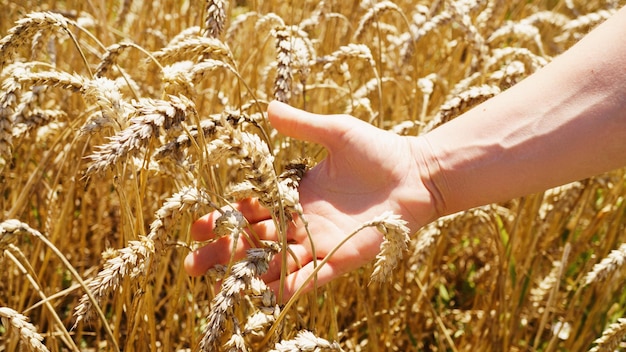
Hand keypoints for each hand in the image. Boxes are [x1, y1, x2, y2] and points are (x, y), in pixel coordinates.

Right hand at [184, 101, 435, 300]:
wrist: (416, 173)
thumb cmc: (378, 151)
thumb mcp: (335, 133)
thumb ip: (302, 124)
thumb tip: (267, 107)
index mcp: (295, 195)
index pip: (250, 210)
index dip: (224, 218)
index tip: (198, 224)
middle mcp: (302, 223)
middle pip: (255, 242)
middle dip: (224, 253)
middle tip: (192, 264)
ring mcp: (320, 243)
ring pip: (277, 263)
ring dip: (251, 274)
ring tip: (221, 286)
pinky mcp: (342, 257)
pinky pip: (312, 277)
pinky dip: (291, 286)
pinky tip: (267, 294)